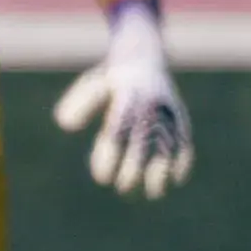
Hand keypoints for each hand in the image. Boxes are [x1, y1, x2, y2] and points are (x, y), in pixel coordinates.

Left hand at [51, 0, 192, 196]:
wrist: (144, 56)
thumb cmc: (111, 78)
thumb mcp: (92, 85)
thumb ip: (79, 103)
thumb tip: (65, 124)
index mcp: (126, 96)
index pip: (117, 131)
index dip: (110, 156)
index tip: (102, 178)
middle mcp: (150, 104)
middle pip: (143, 142)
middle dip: (134, 168)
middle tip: (122, 188)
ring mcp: (168, 111)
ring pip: (168, 144)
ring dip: (162, 171)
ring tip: (153, 194)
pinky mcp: (180, 117)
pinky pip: (185, 139)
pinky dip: (183, 159)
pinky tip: (176, 179)